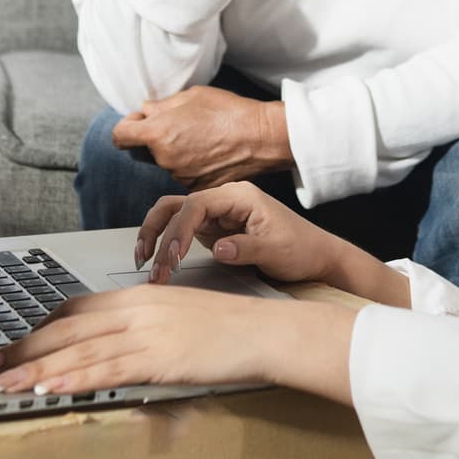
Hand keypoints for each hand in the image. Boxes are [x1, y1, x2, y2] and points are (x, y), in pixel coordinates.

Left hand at [0, 285, 356, 405]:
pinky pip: (106, 370)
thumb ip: (142, 333)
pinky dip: (72, 380)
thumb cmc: (228, 330)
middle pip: (64, 329)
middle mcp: (134, 310)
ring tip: (0, 384)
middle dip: (20, 350)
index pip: (73, 310)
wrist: (266, 331)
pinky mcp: (159, 358)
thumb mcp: (177, 319)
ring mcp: (146, 333)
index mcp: (137, 297)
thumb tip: (115, 357)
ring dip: (33, 370)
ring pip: (76, 351)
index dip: (37, 329)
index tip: (9, 347)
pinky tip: (47, 388)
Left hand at [111, 86, 289, 189]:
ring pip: (167, 162)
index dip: (127, 126)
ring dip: (176, 151)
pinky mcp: (197, 186)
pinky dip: (192, 164)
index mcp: (158, 134)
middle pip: (145, 149)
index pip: (120, 136)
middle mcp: (165, 159)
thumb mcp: (191, 96)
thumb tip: (147, 112)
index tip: (140, 121)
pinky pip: (185, 173)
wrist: (262, 138)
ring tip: (204, 137)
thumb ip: (162, 106)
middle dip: (156, 136)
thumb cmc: (229, 112)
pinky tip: (212, 151)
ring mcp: (181, 176)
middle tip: (181, 124)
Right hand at [133, 181, 342, 286]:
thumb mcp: (277, 251)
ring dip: (155, 233)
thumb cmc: (302, 249)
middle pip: (177, 205)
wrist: (316, 255)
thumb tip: (218, 248)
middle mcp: (225, 200)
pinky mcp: (214, 228)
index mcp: (240, 196)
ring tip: (142, 259)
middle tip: (147, 262)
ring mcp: (218, 213)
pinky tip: (158, 257)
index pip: (197, 205)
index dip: (179, 230)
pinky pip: (182, 229)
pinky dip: (167, 241)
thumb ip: (246, 249)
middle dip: (158, 232)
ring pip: (174, 214)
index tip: (172, 257)